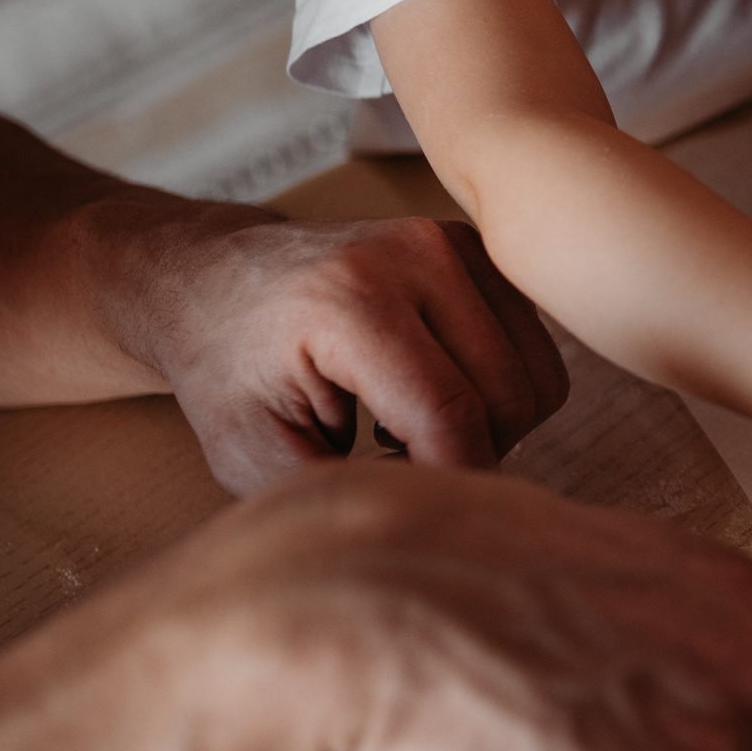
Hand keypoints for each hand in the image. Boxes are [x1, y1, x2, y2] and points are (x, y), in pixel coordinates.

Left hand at [122, 212, 569, 496]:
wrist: (214, 276)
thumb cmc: (228, 370)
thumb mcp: (254, 457)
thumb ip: (349, 492)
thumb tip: (445, 505)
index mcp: (351, 303)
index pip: (450, 416)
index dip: (450, 483)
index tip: (412, 507)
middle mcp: (416, 256)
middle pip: (510, 396)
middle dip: (472, 455)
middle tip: (403, 466)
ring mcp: (456, 243)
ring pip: (536, 374)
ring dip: (492, 422)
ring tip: (414, 425)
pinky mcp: (478, 248)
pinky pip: (533, 346)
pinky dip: (498, 386)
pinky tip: (431, 386)